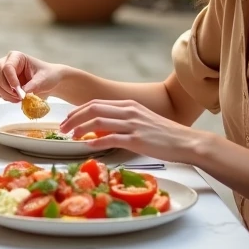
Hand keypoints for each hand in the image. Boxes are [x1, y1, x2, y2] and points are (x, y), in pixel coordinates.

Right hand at [0, 51, 67, 102]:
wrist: (50, 82)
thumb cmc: (48, 76)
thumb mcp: (43, 79)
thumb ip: (32, 86)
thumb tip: (22, 93)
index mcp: (16, 57)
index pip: (7, 66)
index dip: (11, 79)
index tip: (19, 91)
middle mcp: (7, 63)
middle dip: (8, 87)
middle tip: (20, 96)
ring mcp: (4, 75)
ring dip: (7, 94)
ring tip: (20, 99)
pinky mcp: (4, 85)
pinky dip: (6, 98)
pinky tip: (17, 100)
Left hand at [59, 99, 202, 163]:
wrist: (186, 141)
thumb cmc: (164, 135)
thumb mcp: (140, 120)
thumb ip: (122, 121)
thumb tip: (101, 129)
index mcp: (128, 105)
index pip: (96, 103)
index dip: (78, 111)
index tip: (67, 120)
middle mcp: (128, 111)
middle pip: (93, 109)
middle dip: (73, 118)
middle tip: (62, 129)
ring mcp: (133, 125)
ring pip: (99, 122)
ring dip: (80, 129)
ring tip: (70, 137)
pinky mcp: (137, 139)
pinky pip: (112, 138)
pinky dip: (97, 141)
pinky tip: (88, 146)